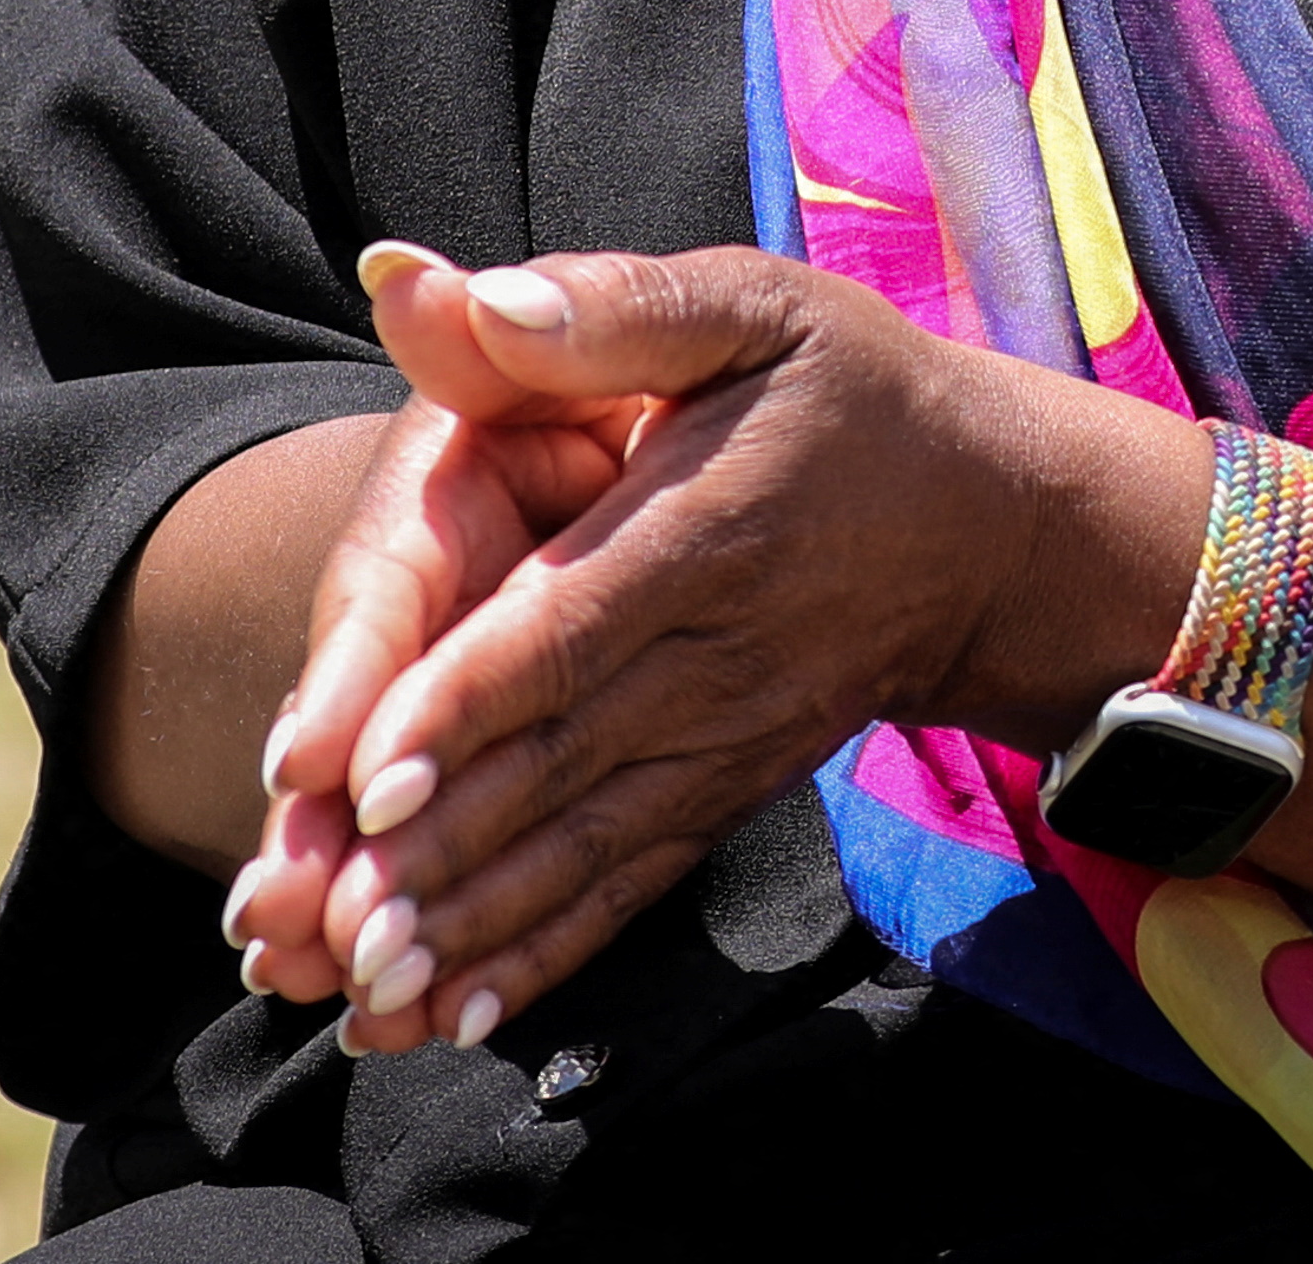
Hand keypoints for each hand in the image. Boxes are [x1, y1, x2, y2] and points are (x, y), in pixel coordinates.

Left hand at [303, 245, 1172, 1056]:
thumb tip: (463, 291)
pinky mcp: (725, 791)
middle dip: (436, 850)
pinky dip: (542, 957)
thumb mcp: (747, 307)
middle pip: (559, 759)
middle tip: (323, 924)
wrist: (989, 523)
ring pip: (584, 845)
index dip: (466, 697)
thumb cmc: (848, 392)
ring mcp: (725, 739)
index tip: (366, 772)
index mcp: (705, 526)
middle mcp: (716, 654)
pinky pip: (629, 884)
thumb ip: (607, 305)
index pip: (571, 623)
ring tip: (368, 993)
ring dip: (473, 925)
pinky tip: (456, 1021)